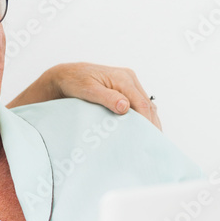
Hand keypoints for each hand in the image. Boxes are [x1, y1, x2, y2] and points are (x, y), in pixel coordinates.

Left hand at [7, 62, 160, 129]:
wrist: (66, 75)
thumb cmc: (74, 82)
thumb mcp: (88, 90)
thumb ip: (107, 98)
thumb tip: (125, 107)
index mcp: (123, 78)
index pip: (142, 104)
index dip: (146, 122)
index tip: (146, 139)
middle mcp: (129, 79)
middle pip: (147, 105)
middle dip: (151, 125)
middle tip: (153, 145)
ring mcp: (128, 84)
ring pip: (145, 105)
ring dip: (149, 122)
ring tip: (150, 141)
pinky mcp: (125, 89)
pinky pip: (138, 105)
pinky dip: (142, 118)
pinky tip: (141, 131)